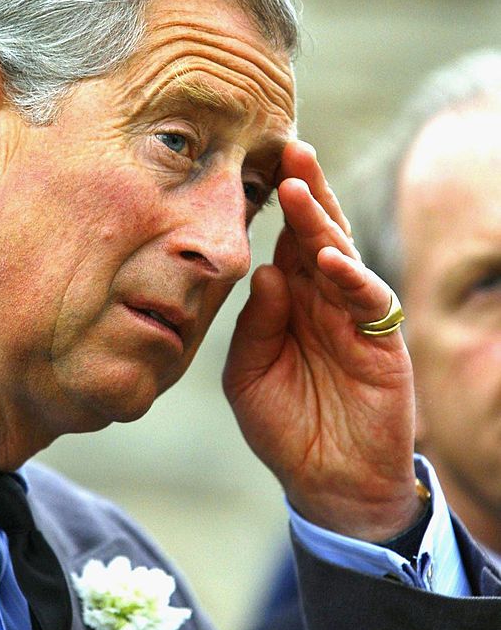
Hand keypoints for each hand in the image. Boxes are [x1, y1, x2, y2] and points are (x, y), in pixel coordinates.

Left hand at [223, 141, 419, 541]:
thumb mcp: (248, 376)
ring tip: (300, 187)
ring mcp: (354, 317)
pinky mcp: (381, 341)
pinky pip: (369, 299)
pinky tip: (329, 257)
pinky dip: (351, 277)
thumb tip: (265, 272)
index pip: (283, 242)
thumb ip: (255, 325)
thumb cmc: (284, 428)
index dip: (273, 207)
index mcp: (291, 302)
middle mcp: (323, 300)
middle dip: (304, 190)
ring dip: (322, 221)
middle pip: (315, 233)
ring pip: (342, 254)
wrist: (328, 482)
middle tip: (286, 147)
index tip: (252, 165)